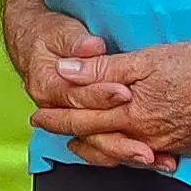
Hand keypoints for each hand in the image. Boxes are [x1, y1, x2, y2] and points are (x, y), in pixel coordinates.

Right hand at [9, 0, 163, 167]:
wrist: (36, 45)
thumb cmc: (51, 37)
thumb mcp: (62, 32)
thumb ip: (78, 42)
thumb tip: (91, 47)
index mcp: (47, 86)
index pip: (76, 97)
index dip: (100, 95)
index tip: (124, 93)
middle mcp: (55, 110)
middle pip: (88, 130)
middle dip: (118, 139)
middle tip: (145, 146)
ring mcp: (71, 120)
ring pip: (97, 145)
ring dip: (125, 153)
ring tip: (154, 157)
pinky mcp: (85, 124)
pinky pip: (105, 147)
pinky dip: (127, 154)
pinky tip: (154, 157)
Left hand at [38, 37, 190, 165]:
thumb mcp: (147, 60)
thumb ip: (103, 70)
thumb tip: (63, 73)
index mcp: (131, 114)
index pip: (82, 119)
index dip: (57, 116)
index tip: (36, 115)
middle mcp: (145, 137)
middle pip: (97, 139)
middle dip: (69, 133)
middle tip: (46, 129)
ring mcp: (167, 146)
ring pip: (120, 152)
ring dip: (96, 148)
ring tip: (79, 143)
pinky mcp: (186, 148)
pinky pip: (148, 157)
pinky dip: (129, 154)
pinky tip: (126, 151)